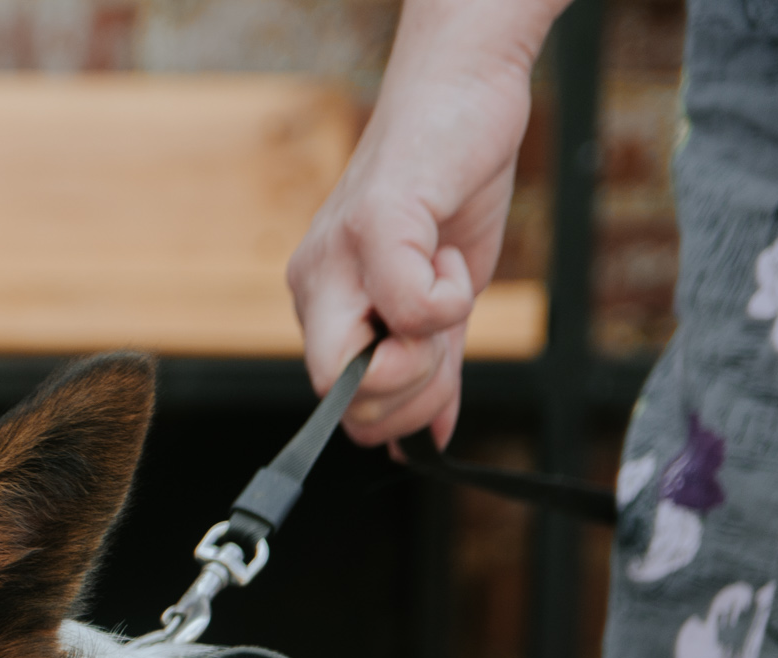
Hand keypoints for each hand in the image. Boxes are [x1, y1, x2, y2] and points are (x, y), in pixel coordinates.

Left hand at [285, 0, 564, 446]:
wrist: (462, 97)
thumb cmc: (447, 195)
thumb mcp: (441, 299)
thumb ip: (430, 366)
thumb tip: (427, 440)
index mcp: (324, 307)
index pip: (336, 407)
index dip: (390, 417)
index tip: (432, 389)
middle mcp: (316, 285)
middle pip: (349, 402)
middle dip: (413, 392)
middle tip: (443, 335)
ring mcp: (337, 257)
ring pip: (373, 368)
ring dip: (434, 346)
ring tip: (444, 283)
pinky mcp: (374, 224)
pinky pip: (411, 309)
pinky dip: (450, 297)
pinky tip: (447, 254)